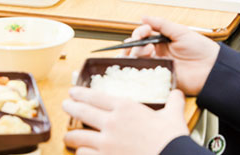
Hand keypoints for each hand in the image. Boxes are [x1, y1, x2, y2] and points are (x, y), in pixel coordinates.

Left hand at [63, 87, 187, 154]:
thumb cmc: (174, 140)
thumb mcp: (173, 117)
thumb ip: (173, 103)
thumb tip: (177, 93)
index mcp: (125, 108)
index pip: (95, 97)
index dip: (80, 94)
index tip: (73, 92)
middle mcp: (111, 123)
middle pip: (81, 112)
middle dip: (70, 108)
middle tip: (65, 105)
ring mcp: (106, 143)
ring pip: (78, 136)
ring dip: (71, 136)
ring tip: (68, 136)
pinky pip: (84, 154)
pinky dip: (81, 154)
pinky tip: (81, 153)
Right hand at [120, 16, 218, 95]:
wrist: (213, 68)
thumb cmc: (201, 49)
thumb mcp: (181, 32)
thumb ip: (161, 24)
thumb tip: (143, 17)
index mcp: (160, 41)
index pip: (141, 36)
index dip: (139, 32)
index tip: (144, 30)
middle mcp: (157, 53)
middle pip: (135, 48)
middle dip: (133, 44)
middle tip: (142, 42)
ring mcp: (158, 66)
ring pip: (137, 60)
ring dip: (137, 54)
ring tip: (149, 51)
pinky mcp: (161, 78)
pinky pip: (146, 75)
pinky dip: (141, 69)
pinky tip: (146, 63)